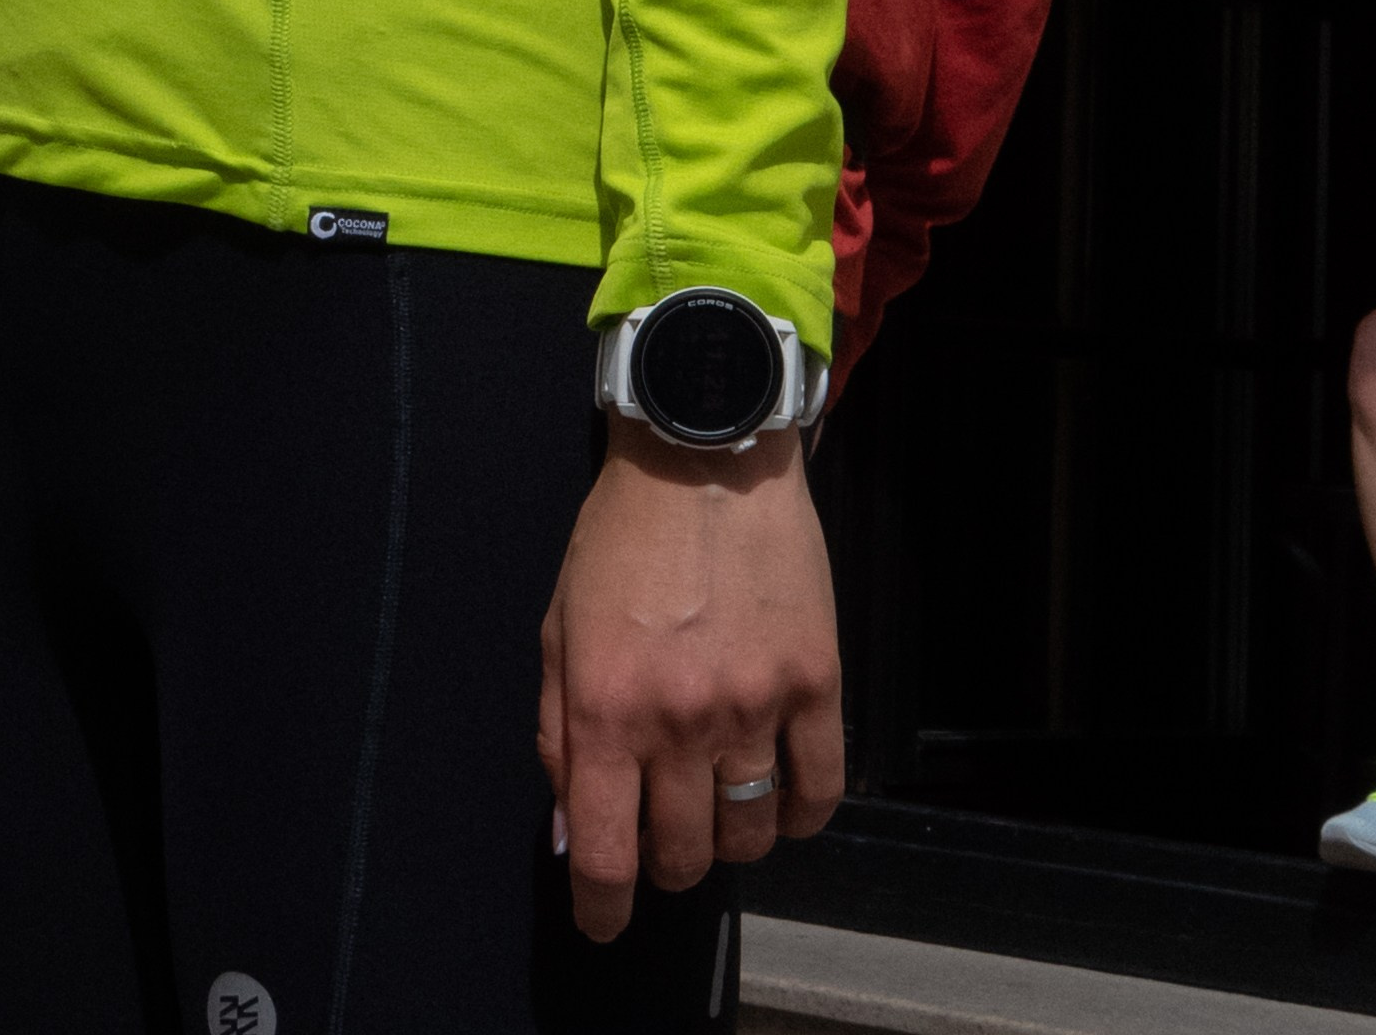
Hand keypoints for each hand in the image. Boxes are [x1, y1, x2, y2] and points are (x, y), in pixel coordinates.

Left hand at [539, 419, 843, 940]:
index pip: (605, 853)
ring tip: (718, 804)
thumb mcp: (559, 630)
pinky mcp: (815, 682)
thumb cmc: (622, 539)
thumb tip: (573, 837)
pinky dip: (799, 816)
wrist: (706, 454)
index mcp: (605, 707)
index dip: (602, 908)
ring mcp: (754, 705)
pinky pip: (818, 791)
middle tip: (662, 831)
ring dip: (728, 839)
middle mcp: (679, 719)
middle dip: (665, 863)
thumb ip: (557, 737)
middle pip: (681, 854)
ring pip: (748, 835)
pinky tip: (780, 797)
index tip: (603, 921)